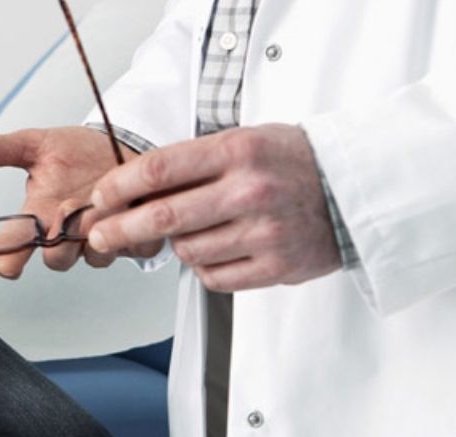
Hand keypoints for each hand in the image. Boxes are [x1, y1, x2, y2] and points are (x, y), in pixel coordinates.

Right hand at [0, 126, 153, 278]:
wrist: (125, 147)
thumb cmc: (78, 152)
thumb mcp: (32, 144)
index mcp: (38, 216)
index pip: (13, 246)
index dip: (9, 258)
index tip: (7, 265)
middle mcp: (66, 235)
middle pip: (55, 260)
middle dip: (61, 241)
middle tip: (69, 210)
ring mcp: (99, 240)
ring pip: (93, 257)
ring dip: (98, 231)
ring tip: (105, 201)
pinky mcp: (134, 241)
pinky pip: (132, 249)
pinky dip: (133, 229)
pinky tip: (133, 206)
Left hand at [86, 124, 340, 291]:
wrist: (354, 189)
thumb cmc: (292, 162)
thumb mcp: (244, 140)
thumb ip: (192, 162)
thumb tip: (130, 188)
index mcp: (238, 150)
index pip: (158, 169)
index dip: (118, 187)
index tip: (100, 198)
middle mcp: (250, 190)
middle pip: (162, 217)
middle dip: (118, 230)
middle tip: (100, 236)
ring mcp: (265, 231)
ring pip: (186, 250)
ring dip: (173, 246)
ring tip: (186, 233)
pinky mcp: (276, 266)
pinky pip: (213, 276)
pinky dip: (203, 267)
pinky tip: (214, 250)